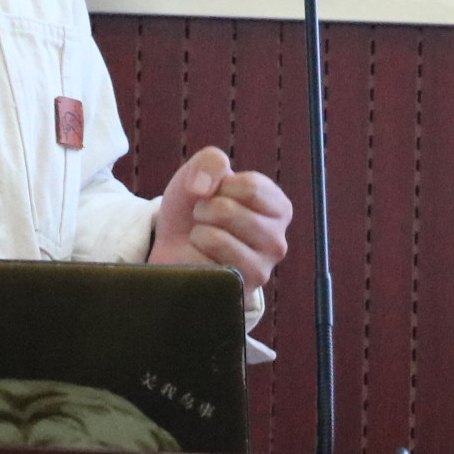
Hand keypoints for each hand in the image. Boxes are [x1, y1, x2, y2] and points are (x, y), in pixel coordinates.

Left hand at [146, 146, 291, 295]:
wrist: (174, 245)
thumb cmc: (196, 206)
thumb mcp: (202, 172)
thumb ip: (210, 161)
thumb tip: (203, 188)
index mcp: (278, 209)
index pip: (251, 187)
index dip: (220, 184)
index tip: (214, 192)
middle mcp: (277, 241)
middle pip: (229, 210)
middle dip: (203, 208)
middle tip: (204, 217)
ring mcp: (261, 270)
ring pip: (217, 237)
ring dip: (198, 231)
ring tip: (202, 236)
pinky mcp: (239, 292)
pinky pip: (208, 264)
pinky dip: (194, 255)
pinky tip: (201, 258)